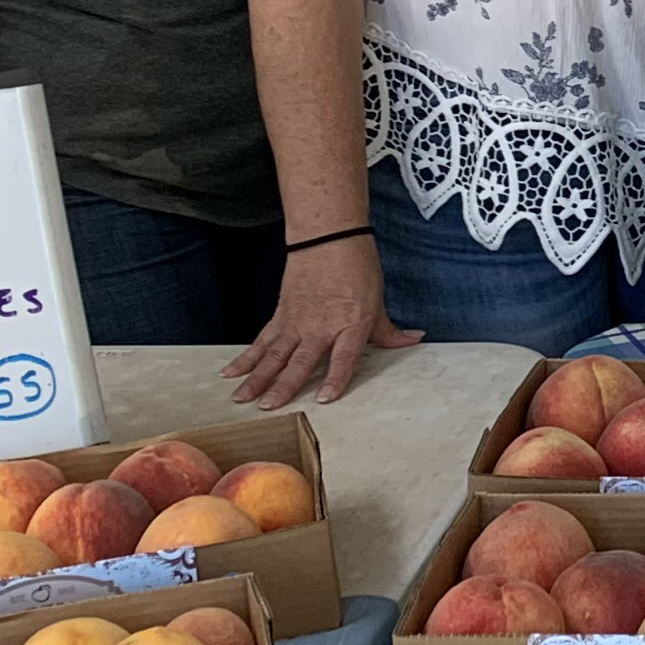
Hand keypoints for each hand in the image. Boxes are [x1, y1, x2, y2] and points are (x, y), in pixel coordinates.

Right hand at [223, 240, 422, 407]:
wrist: (328, 238)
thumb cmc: (357, 268)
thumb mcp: (377, 301)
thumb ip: (388, 330)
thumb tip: (412, 340)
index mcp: (350, 324)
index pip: (343, 357)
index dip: (335, 378)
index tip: (324, 399)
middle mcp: (320, 326)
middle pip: (300, 360)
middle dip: (283, 386)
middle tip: (268, 407)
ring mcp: (296, 322)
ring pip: (273, 354)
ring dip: (256, 378)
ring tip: (242, 398)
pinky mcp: (280, 315)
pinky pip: (261, 341)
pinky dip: (245, 358)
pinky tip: (231, 373)